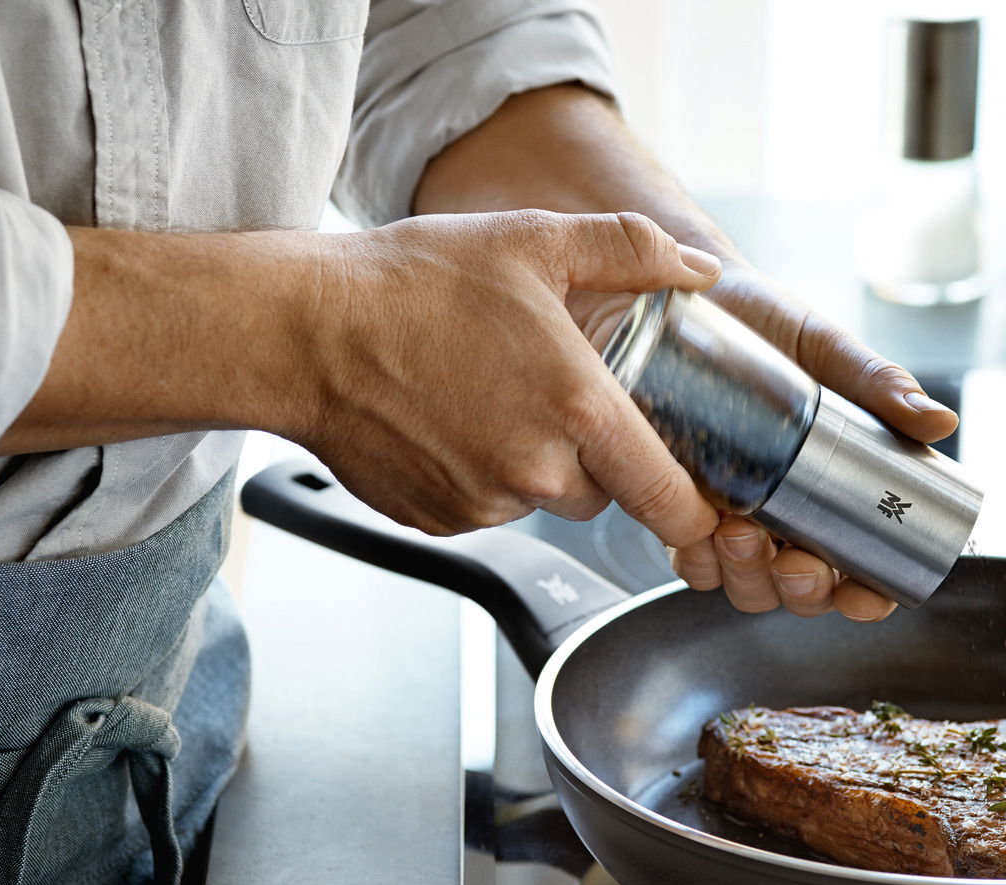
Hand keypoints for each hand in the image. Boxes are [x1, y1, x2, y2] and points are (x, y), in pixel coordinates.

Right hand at [298, 209, 724, 548]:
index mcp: (576, 410)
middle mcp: (534, 472)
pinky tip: (448, 421)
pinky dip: (479, 476)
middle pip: (603, 491)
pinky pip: (485, 509)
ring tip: (486, 395)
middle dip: (594, 454)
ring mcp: (482, 504)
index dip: (696, 511)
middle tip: (551, 392)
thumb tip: (699, 268)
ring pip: (540, 499)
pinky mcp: (437, 522)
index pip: (669, 499)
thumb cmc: (410, 284)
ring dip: (532, 463)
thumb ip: (631, 252)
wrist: (302, 331)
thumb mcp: (534, 240)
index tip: (704, 508)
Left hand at [572, 260, 956, 622]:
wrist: (691, 290)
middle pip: (799, 589)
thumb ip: (880, 384)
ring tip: (740, 536)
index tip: (863, 596)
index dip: (865, 596)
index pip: (859, 567)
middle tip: (795, 562)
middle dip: (801, 591)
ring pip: (743, 583)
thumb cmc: (767, 322)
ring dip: (745, 578)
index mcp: (834, 488)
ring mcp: (729, 511)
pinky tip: (697, 534)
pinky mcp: (677, 499)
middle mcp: (784, 511)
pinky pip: (687, 556)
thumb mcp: (827, 350)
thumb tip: (942, 422)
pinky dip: (694, 558)